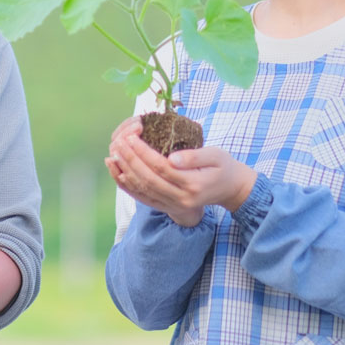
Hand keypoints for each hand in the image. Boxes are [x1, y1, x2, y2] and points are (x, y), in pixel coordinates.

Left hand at [105, 116, 256, 225]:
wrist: (230, 189)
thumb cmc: (223, 167)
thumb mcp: (216, 155)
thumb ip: (194, 156)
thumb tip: (171, 158)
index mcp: (193, 184)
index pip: (162, 168)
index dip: (144, 153)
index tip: (131, 137)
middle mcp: (182, 198)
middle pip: (149, 179)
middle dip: (131, 160)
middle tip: (119, 142)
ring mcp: (174, 205)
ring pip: (144, 190)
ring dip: (126, 172)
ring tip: (114, 154)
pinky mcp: (168, 207)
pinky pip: (144, 199)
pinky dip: (128, 187)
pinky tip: (117, 173)